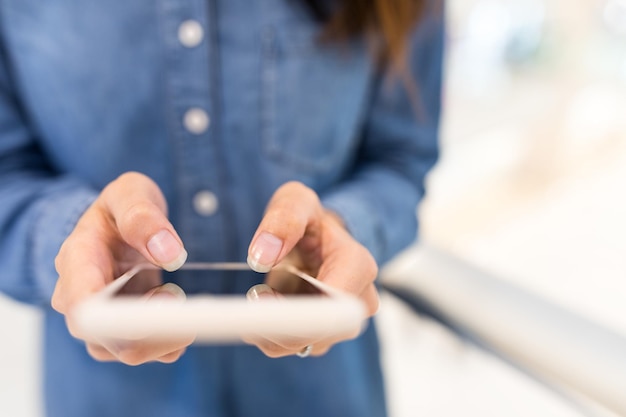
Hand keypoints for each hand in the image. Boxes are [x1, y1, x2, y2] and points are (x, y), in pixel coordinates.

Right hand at [51, 172, 191, 364]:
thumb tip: (169, 253)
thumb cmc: (118, 210)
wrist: (113, 228)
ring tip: (179, 294)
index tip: (167, 295)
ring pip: (130, 351)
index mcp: (76, 261)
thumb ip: (143, 216)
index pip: (84, 308)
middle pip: (110, 340)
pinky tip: (182, 310)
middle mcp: (79, 300)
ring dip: (168, 334)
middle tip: (180, 293)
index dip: (123, 318)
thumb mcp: (129, 193)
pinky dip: (173, 339)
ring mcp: (98, 321)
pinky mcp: (121, 333)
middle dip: (157, 327)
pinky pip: (148, 351)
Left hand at [245, 181, 378, 356]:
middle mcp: (361, 299)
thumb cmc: (309, 219)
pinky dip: (273, 333)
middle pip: (319, 333)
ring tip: (260, 294)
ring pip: (304, 344)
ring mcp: (347, 321)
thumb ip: (282, 220)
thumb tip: (263, 254)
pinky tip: (269, 306)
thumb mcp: (295, 202)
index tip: (258, 294)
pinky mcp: (329, 334)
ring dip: (271, 328)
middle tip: (254, 294)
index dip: (292, 313)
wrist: (319, 238)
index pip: (332, 309)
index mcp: (357, 265)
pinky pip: (298, 346)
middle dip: (277, 322)